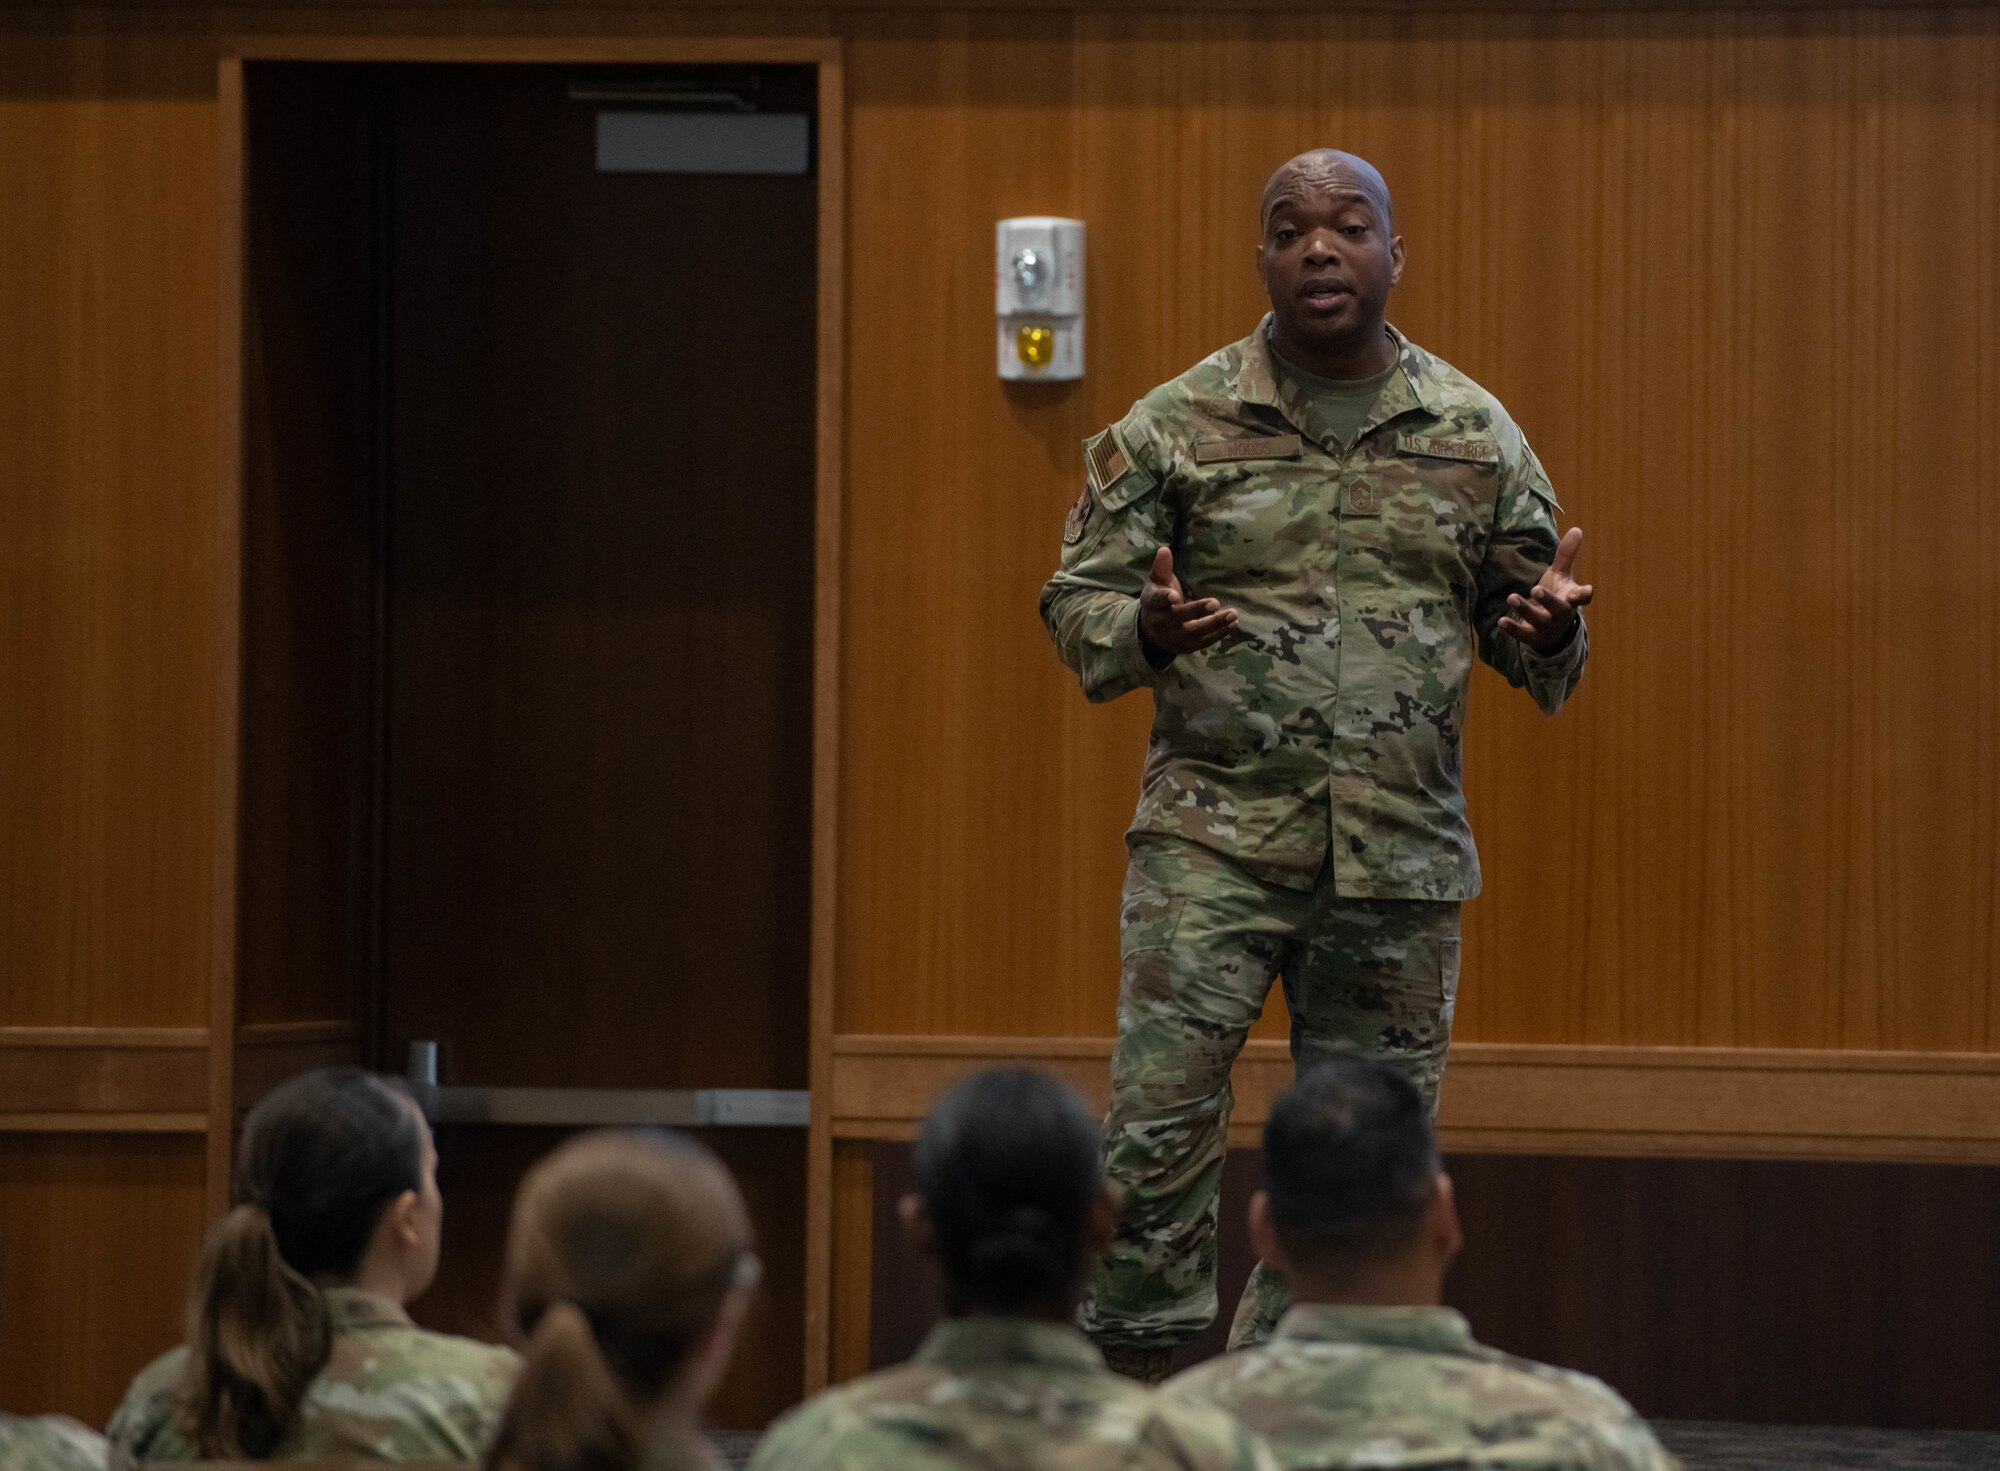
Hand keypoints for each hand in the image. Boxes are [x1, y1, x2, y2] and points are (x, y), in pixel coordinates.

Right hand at [1138, 547, 1238, 659]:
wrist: (1150, 632)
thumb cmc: (1158, 601)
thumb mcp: (1156, 583)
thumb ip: (1162, 567)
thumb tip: (1165, 549)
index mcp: (1153, 605)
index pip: (1158, 601)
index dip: (1166, 598)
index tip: (1175, 596)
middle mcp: (1162, 624)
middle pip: (1179, 618)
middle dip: (1197, 611)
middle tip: (1215, 603)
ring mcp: (1175, 638)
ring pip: (1195, 632)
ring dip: (1215, 624)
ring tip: (1233, 614)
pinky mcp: (1187, 647)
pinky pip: (1204, 642)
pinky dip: (1220, 633)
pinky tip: (1233, 623)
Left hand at [1499, 526, 1593, 651]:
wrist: (1551, 631)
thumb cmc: (1557, 597)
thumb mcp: (1561, 576)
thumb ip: (1566, 556)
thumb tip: (1577, 529)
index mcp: (1571, 598)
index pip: (1582, 597)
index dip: (1583, 595)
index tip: (1586, 591)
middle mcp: (1561, 614)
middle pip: (1558, 608)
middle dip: (1548, 600)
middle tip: (1536, 589)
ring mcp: (1546, 627)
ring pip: (1537, 620)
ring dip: (1525, 609)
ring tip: (1511, 597)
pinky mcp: (1532, 636)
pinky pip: (1522, 634)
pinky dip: (1512, 628)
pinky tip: (1501, 621)